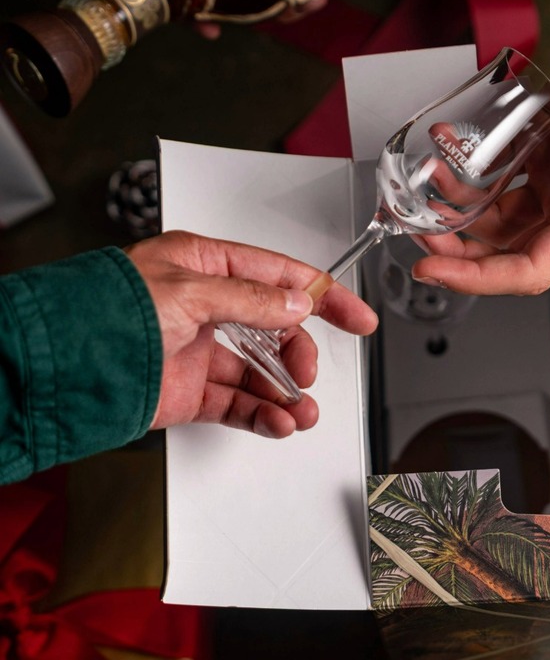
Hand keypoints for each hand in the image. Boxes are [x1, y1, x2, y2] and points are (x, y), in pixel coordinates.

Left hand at [125, 230, 377, 437]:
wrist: (54, 370)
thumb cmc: (104, 312)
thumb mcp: (186, 291)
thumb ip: (248, 298)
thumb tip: (296, 302)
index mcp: (206, 266)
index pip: (280, 276)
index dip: (325, 295)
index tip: (358, 317)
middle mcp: (206, 306)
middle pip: (276, 329)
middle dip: (298, 353)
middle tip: (306, 372)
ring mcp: (199, 350)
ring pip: (260, 372)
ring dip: (285, 393)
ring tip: (300, 412)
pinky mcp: (190, 391)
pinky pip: (238, 403)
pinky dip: (263, 414)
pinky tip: (279, 421)